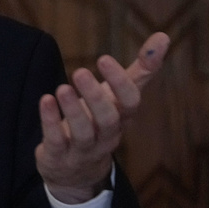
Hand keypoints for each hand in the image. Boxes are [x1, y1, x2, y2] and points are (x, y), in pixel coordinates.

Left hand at [35, 32, 169, 203]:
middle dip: (95, 97)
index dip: (120, 83)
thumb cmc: (100, 123)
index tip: (104, 59)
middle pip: (108, 120)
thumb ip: (140, 70)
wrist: (76, 172)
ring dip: (72, 110)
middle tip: (80, 71)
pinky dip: (50, 121)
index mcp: (122, 118)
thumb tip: (163, 36)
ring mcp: (83, 149)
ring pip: (83, 133)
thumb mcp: (118, 98)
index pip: (130, 103)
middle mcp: (106, 136)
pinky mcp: (59, 156)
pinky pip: (56, 141)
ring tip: (62, 88)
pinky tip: (45, 100)